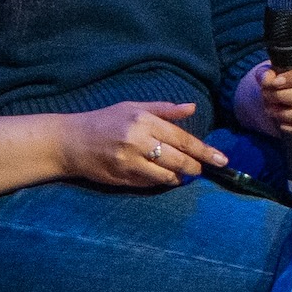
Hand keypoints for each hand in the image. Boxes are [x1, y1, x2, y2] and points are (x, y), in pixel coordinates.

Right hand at [57, 97, 224, 189]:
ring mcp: (129, 163)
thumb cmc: (104, 120)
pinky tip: (164, 178)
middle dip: (195, 167)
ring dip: (179, 178)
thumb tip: (192, 108)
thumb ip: (164, 110)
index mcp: (143, 121)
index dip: (204, 151)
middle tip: (202, 169)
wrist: (70, 141)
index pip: (182, 139)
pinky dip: (161, 182)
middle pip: (178, 160)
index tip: (221, 160)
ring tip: (183, 174)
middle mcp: (137, 142)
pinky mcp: (121, 178)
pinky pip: (149, 184)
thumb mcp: (133, 107)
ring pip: (166, 176)